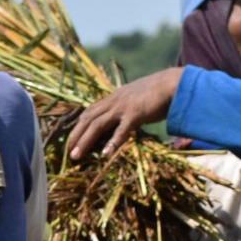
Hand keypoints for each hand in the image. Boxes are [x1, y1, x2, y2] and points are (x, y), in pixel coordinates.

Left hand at [67, 67, 183, 160]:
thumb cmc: (157, 95)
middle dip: (76, 136)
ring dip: (85, 141)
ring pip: (98, 124)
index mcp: (113, 98)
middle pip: (88, 119)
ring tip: (77, 155)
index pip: (89, 112)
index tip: (71, 141)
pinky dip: (113, 142)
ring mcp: (123, 107)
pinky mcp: (136, 113)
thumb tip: (120, 123)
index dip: (78, 127)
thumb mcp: (135, 100)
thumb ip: (125, 110)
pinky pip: (121, 130)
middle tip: (68, 153)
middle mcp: (114, 101)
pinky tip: (105, 154)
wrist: (172, 84)